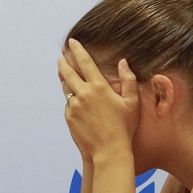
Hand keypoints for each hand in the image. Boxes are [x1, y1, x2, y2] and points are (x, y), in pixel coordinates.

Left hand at [57, 39, 138, 162]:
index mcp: (99, 87)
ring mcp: (74, 105)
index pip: (85, 62)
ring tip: (65, 77)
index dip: (77, 50)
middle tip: (60, 57)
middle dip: (64, 63)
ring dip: (66, 81)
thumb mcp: (132, 103)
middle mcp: (83, 94)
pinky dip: (72, 102)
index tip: (72, 41)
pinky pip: (69, 105)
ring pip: (67, 89)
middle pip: (68, 72)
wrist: (109, 150)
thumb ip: (128, 80)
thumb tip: (123, 62)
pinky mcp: (69, 116)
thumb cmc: (124, 127)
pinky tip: (79, 105)